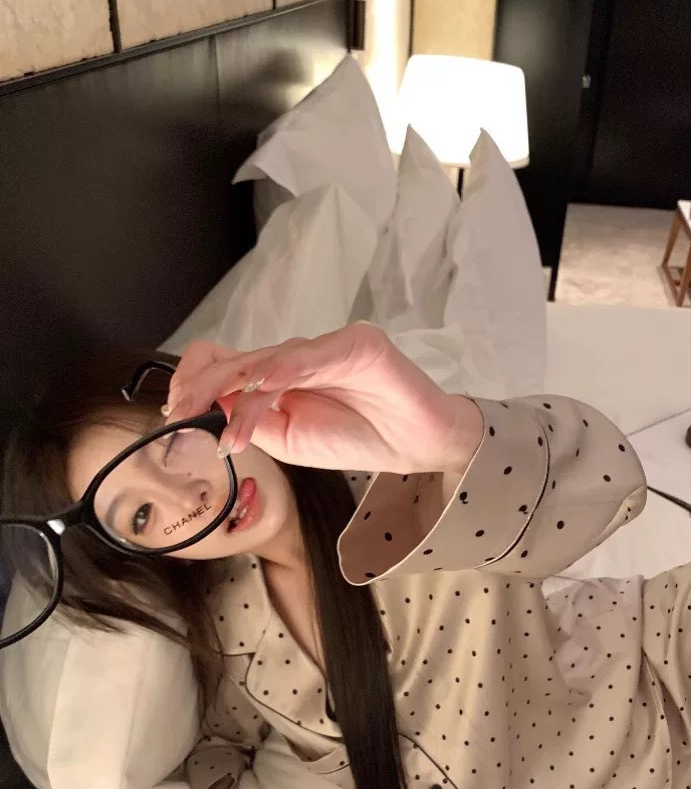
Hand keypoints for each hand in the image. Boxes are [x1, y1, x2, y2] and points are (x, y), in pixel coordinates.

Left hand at [165, 324, 483, 475]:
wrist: (417, 444)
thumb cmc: (358, 439)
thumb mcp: (289, 441)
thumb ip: (251, 421)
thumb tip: (205, 409)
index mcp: (277, 376)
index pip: (223, 364)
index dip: (193, 381)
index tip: (175, 411)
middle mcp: (295, 355)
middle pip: (235, 359)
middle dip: (201, 387)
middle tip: (182, 414)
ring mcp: (324, 346)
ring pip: (267, 361)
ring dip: (241, 399)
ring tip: (235, 436)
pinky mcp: (357, 343)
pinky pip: (311, 356)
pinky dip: (283, 372)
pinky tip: (264, 390)